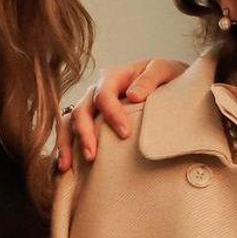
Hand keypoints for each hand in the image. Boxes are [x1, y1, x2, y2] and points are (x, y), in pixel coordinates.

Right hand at [56, 58, 186, 170]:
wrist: (170, 84)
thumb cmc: (167, 77)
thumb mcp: (164, 70)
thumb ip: (150, 79)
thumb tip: (133, 96)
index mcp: (114, 77)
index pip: (104, 95)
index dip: (111, 114)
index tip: (125, 134)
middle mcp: (97, 91)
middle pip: (81, 110)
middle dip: (84, 134)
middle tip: (92, 156)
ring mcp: (92, 106)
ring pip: (70, 122)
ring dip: (67, 144)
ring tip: (68, 167)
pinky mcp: (92, 121)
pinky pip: (71, 132)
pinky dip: (66, 148)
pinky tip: (66, 167)